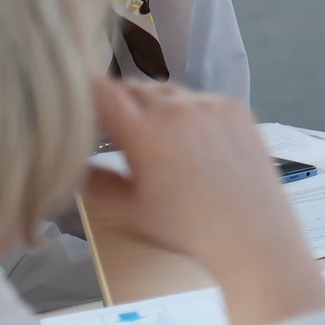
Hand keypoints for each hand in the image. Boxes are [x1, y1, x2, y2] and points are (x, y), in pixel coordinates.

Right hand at [81, 79, 324, 324]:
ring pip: (167, 91)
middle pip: (132, 88)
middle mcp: (181, 111)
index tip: (81, 112)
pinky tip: (191, 143)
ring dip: (153, 106)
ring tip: (154, 141)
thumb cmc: (193, 229)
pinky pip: (201, 98)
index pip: (100, 91)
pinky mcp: (238, 110)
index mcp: (147, 132)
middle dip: (117, 105)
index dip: (85, 98)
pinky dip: (188, 111)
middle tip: (114, 131)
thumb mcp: (132, 208)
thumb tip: (70, 166)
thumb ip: (93, 182)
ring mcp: (213, 107)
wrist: (253, 236)